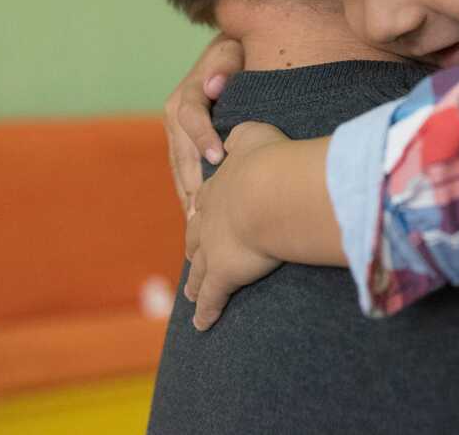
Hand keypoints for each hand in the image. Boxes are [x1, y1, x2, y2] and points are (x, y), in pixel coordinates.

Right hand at [162, 35, 244, 213]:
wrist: (229, 56)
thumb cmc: (236, 54)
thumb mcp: (231, 52)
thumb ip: (224, 66)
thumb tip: (214, 84)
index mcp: (186, 94)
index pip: (190, 118)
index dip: (202, 137)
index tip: (217, 158)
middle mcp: (175, 117)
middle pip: (181, 154)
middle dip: (192, 183)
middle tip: (205, 213)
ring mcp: (177, 136)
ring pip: (179, 171)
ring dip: (188, 198)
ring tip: (198, 228)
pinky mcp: (183, 149)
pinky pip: (183, 176)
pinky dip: (190, 198)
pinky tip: (198, 223)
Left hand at [184, 122, 286, 330]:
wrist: (267, 190)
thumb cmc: (268, 161)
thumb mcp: (254, 136)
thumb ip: (242, 136)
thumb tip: (234, 138)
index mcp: (217, 189)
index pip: (207, 202)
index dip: (205, 211)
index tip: (201, 216)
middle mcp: (208, 220)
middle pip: (196, 238)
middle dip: (193, 248)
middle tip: (190, 257)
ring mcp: (212, 249)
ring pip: (199, 270)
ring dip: (194, 283)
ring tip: (190, 294)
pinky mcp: (223, 275)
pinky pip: (211, 298)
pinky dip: (205, 312)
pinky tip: (201, 324)